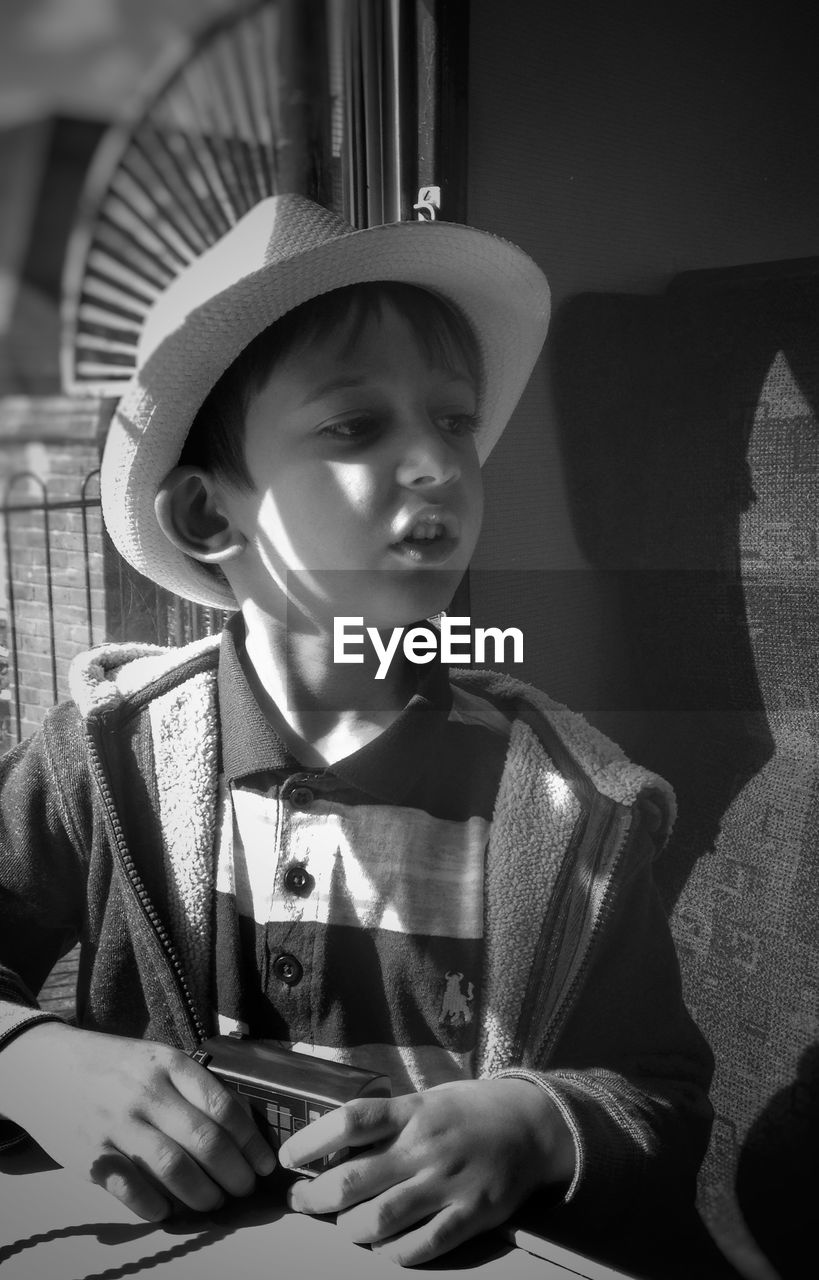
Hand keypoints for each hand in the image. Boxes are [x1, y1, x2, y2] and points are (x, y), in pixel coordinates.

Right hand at [0, 1023, 276, 1220]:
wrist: (49, 1067)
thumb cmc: (116, 1066)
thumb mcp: (158, 1059)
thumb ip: (195, 1086)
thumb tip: (242, 1127)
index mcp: (170, 1065)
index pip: (224, 1107)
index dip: (251, 1142)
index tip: (264, 1164)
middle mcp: (146, 1093)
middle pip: (205, 1142)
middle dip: (235, 1173)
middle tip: (245, 1188)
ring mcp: (117, 1124)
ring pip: (174, 1169)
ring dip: (203, 1194)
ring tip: (214, 1201)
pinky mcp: (91, 1156)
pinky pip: (133, 1190)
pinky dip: (156, 1206)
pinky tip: (168, 1209)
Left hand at [278, 1077, 575, 1265]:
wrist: (532, 1124)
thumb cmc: (468, 1110)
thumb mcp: (426, 1099)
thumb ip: (386, 1122)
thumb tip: (331, 1147)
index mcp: (412, 1110)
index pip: (349, 1122)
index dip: (309, 1142)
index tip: (287, 1159)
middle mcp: (425, 1146)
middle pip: (353, 1180)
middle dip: (315, 1197)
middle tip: (302, 1200)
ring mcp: (448, 1183)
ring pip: (379, 1221)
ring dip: (348, 1230)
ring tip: (341, 1226)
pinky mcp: (470, 1215)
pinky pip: (420, 1247)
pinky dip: (390, 1254)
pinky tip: (381, 1247)